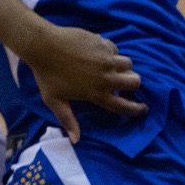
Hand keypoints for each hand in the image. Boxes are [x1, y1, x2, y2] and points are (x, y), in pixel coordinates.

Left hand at [17, 24, 144, 142]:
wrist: (43, 46)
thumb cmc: (46, 75)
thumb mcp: (54, 100)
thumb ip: (67, 120)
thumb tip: (75, 140)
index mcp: (97, 93)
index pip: (124, 106)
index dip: (136, 109)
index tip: (142, 108)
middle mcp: (106, 77)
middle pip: (135, 82)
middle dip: (132, 83)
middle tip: (123, 82)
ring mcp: (106, 59)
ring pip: (128, 64)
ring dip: (123, 66)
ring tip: (111, 67)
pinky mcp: (103, 43)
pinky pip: (115, 49)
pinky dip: (110, 52)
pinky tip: (99, 53)